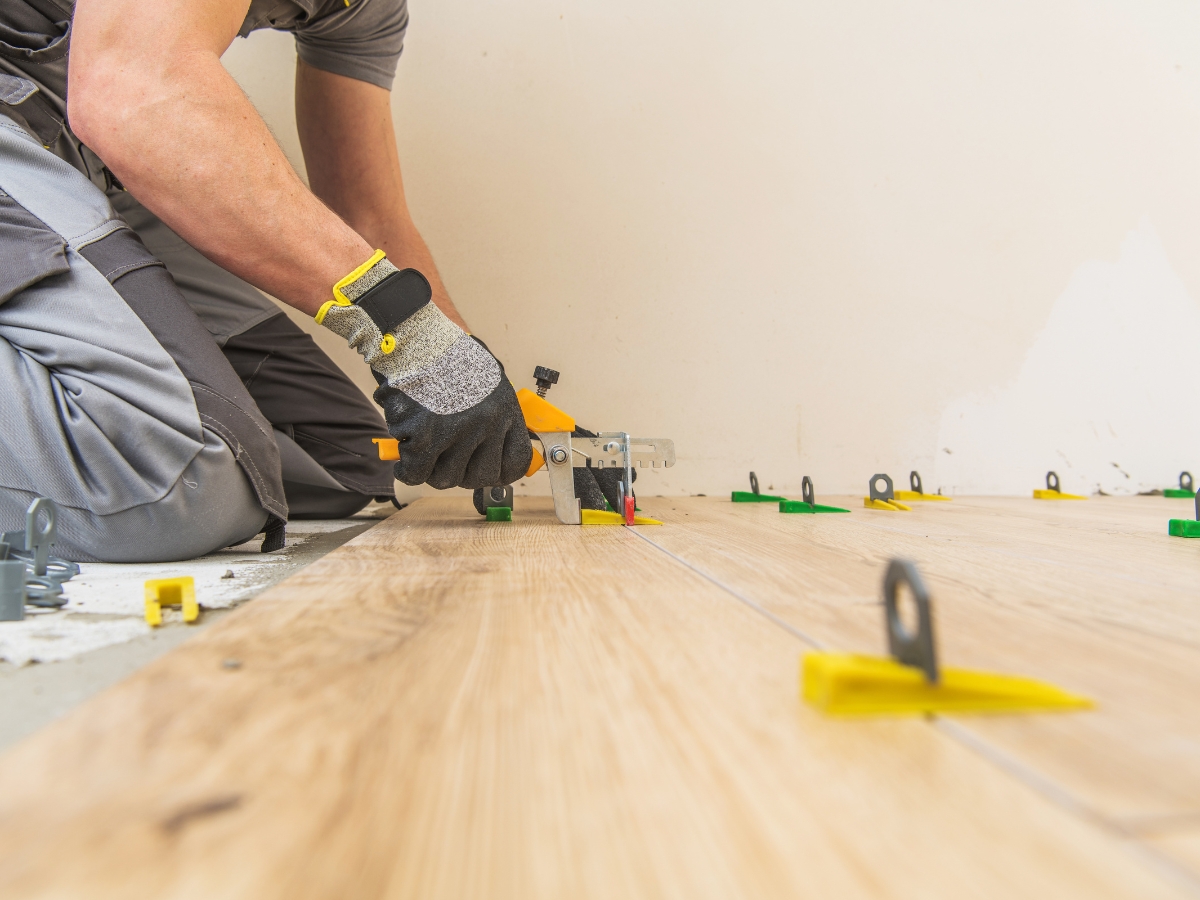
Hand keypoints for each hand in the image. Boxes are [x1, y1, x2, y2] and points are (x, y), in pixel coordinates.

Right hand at [319, 253, 530, 488]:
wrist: (414, 337)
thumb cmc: (445, 353)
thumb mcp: (487, 377)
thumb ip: (494, 410)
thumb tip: (495, 442)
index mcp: (505, 409)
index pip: (515, 462)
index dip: (498, 472)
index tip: (483, 470)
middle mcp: (487, 423)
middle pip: (479, 477)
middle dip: (461, 474)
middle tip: (446, 461)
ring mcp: (457, 432)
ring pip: (446, 478)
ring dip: (431, 469)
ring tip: (422, 451)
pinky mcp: (424, 436)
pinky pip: (416, 473)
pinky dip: (406, 469)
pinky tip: (403, 459)